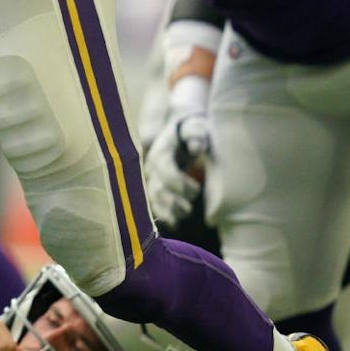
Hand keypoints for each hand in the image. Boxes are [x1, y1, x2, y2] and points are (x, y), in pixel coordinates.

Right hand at [144, 109, 210, 228]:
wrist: (180, 130)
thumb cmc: (190, 129)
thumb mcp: (194, 126)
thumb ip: (195, 134)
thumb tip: (196, 148)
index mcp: (160, 152)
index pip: (165, 171)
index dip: (179, 184)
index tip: (197, 189)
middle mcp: (152, 167)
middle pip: (158, 190)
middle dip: (176, 201)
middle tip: (192, 205)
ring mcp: (152, 179)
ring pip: (155, 201)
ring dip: (170, 211)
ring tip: (186, 213)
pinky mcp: (155, 188)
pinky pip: (155, 205)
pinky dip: (164, 216)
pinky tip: (175, 224)